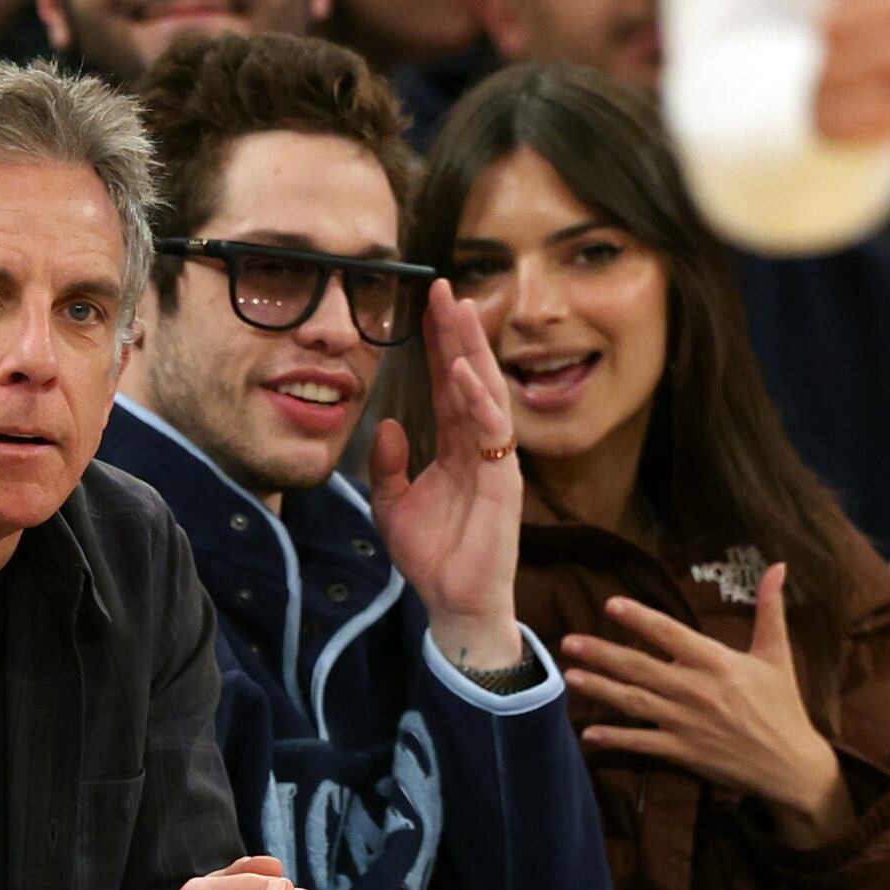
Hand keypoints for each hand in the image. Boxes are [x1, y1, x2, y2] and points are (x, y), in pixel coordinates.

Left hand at [367, 281, 526, 672]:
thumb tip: (386, 424)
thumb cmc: (432, 556)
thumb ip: (388, 464)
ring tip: (460, 311)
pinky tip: (463, 371)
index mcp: (455, 445)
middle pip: (470, 375)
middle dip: (458, 332)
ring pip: (487, 392)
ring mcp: (494, 459)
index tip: (428, 304)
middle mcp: (478, 444)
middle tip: (445, 287)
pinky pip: (492, 430)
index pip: (446, 383)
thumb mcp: (392, 503)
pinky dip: (478, 398)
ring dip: (473, 351)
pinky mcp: (503, 479)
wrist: (452, 602)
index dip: (438, 344)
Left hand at [562, 580, 842, 820]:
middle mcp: (696, 690)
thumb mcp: (777, 655)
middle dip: (602, 653)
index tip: (610, 605)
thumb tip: (779, 566)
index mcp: (717, 662)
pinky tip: (588, 734)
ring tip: (570, 677)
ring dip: (599, 689)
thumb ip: (770, 610)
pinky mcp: (682, 751)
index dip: (640, 618)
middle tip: (569, 642)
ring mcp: (685, 722)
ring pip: (633, 702)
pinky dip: (614, 739)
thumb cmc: (783, 706)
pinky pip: (641, 743)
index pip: (671, 634)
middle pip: (639, 667)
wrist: (790, 765)